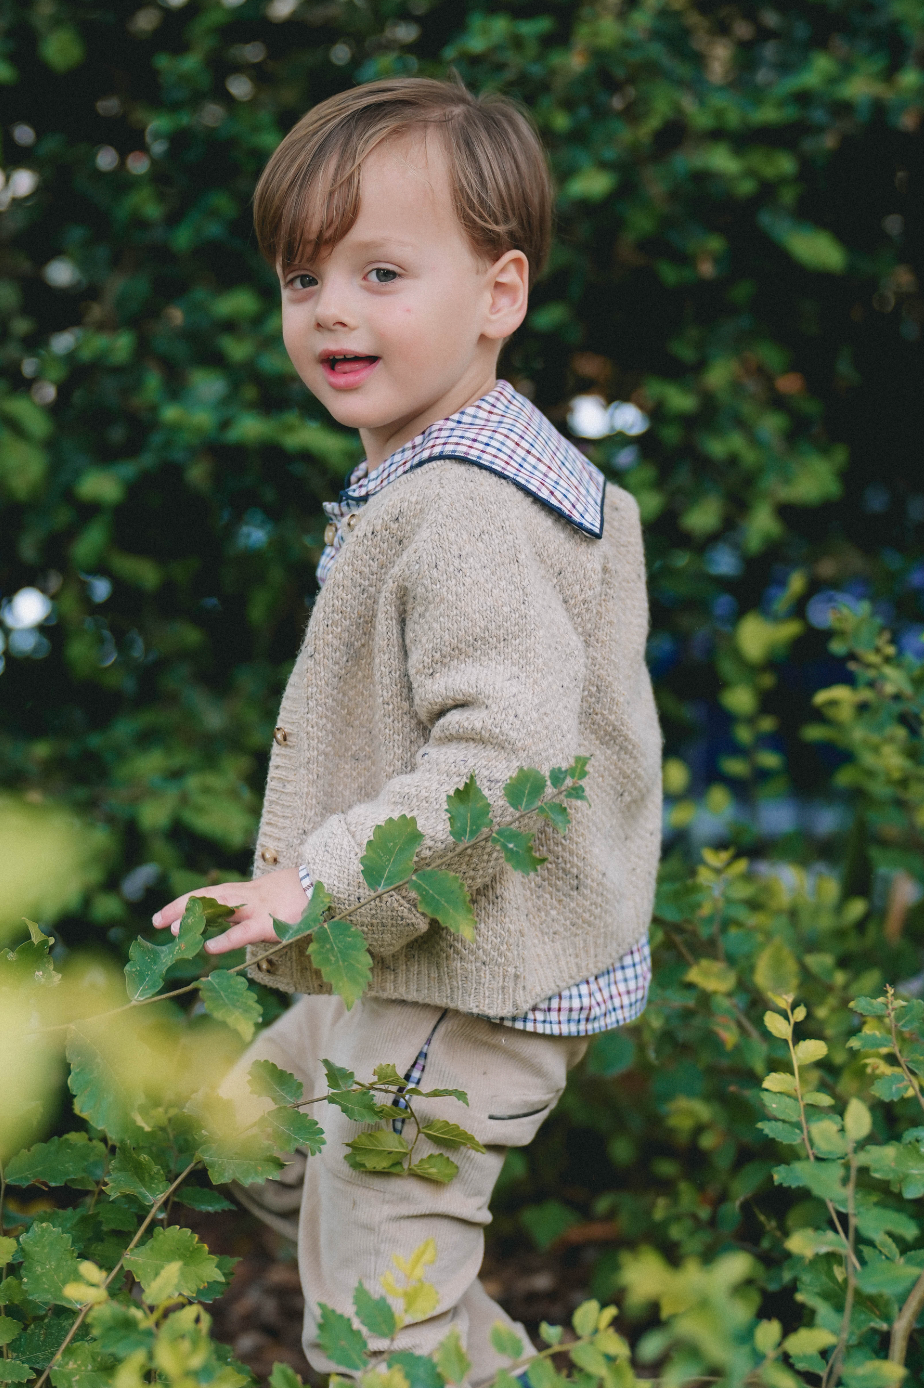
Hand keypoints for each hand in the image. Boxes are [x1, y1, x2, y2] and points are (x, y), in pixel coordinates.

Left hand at [151, 867, 308, 954]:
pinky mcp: (272, 923)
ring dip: (195, 919)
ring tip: (172, 930)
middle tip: (155, 921)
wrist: (328, 885)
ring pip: (220, 909)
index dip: (185, 904)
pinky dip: (226, 940)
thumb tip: (232, 926)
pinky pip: (244, 932)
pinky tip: (209, 948)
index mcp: (247, 893)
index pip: (209, 896)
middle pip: (207, 898)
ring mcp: (258, 908)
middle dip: (180, 908)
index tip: (161, 916)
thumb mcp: (271, 902)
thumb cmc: (300, 897)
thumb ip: (251, 912)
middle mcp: (248, 897)